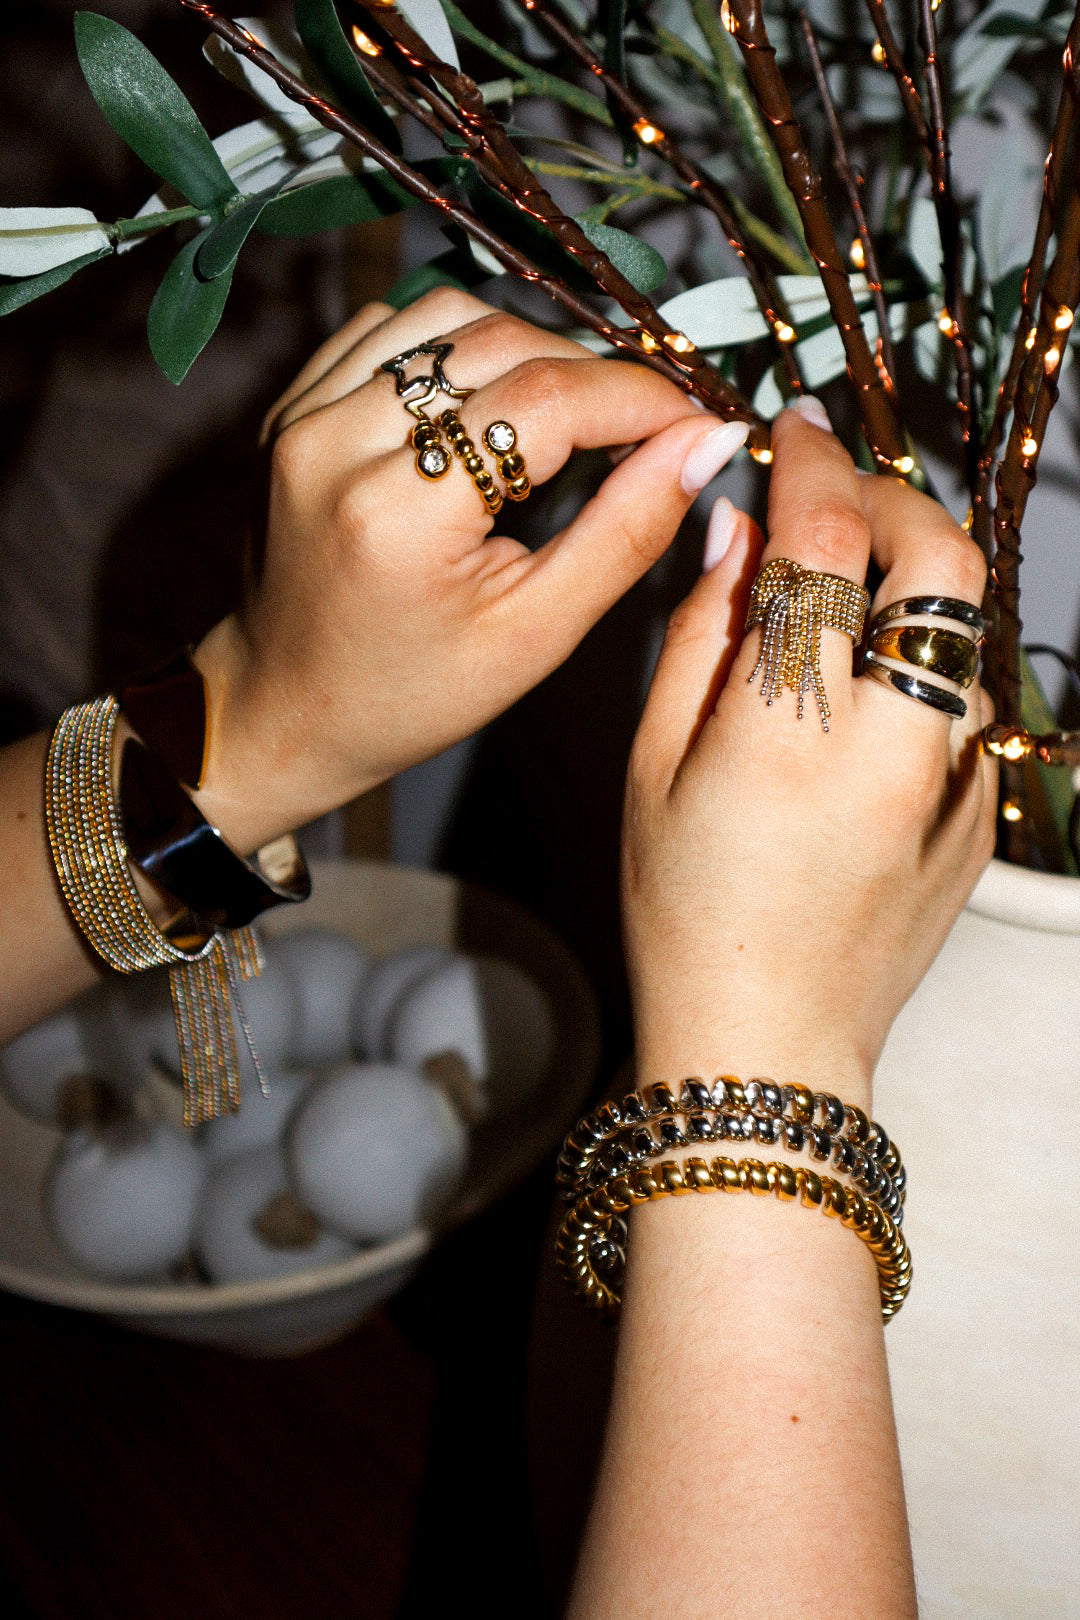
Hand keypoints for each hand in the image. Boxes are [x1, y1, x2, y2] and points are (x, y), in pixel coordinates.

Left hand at [191, 288, 748, 850]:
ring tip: (570, 414)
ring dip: (528, 347)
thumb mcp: (535, 633)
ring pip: (448, 317)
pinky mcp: (292, 404)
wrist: (283, 709)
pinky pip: (392, 330)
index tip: (696, 422)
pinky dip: (458, 347)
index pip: (547, 400)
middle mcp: (335, 440)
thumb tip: (710, 442)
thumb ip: (627, 531)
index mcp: (396, 511)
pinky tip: (489, 403)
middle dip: (593, 372)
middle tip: (643, 427)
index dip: (639, 398)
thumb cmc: (412, 693)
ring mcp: (304, 413)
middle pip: (502, 341)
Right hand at [622, 402, 996, 1101]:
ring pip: (962, 631)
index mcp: (787, 735)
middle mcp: (889, 752)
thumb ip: (698, 635)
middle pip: (941, 562)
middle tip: (838, 501)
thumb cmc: (687, 915)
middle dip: (894, 501)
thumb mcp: (652, 768)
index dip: (811, 466)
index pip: (825, 546)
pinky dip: (921, 673)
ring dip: (910, 590)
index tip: (793, 432)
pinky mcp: (977, 819)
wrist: (766, 1041)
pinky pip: (965, 707)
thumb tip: (735, 531)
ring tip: (842, 612)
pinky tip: (863, 709)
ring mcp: (949, 788)